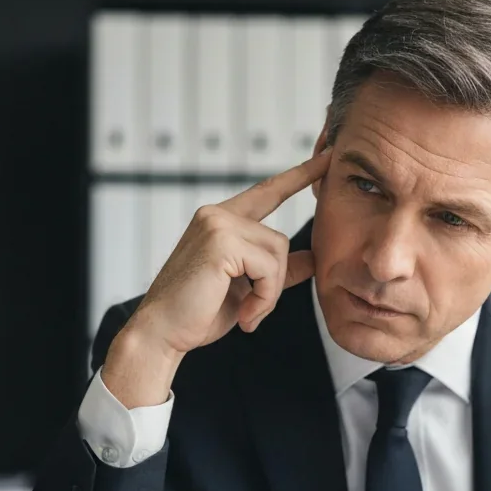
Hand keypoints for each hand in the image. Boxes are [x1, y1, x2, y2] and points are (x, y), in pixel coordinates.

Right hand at [101, 150, 329, 406]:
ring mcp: (218, 225)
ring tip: (247, 313)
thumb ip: (276, 269)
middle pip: (279, 240)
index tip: (327, 157)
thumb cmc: (198, 312)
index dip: (298, 176)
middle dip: (274, 282)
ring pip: (277, 254)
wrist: (163, 333)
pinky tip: (244, 314)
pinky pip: (269, 268)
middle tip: (253, 310)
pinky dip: (264, 298)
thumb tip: (312, 258)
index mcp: (221, 221)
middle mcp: (217, 215)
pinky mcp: (221, 242)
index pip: (268, 192)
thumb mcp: (246, 288)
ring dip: (269, 293)